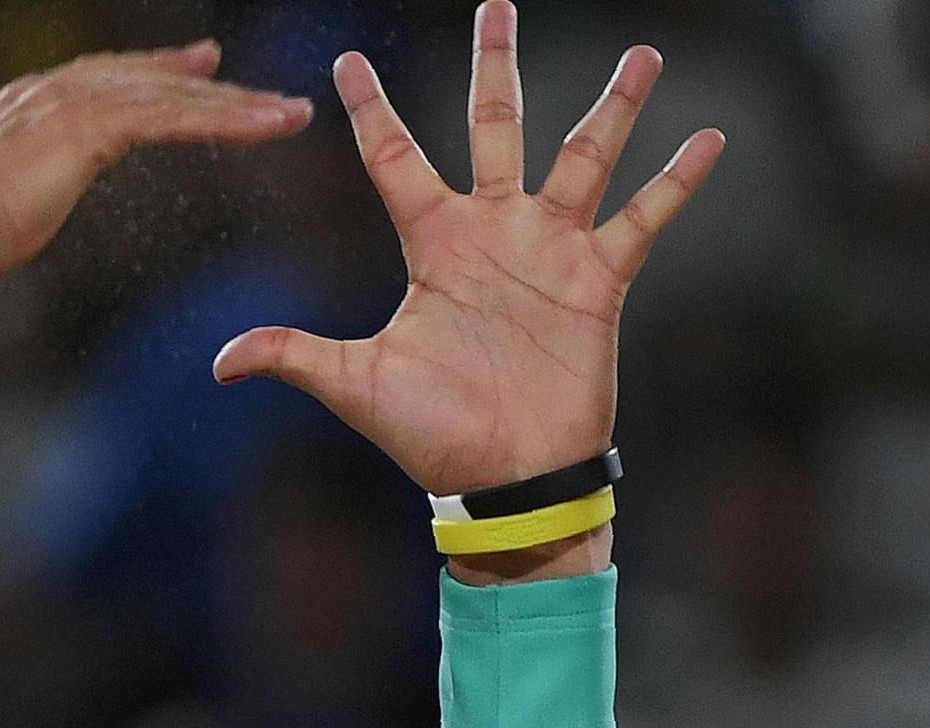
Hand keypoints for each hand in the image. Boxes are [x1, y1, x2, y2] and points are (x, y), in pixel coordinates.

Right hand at [0, 41, 314, 278]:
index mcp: (12, 111)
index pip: (92, 83)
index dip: (143, 76)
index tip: (183, 71)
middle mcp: (41, 94)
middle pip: (139, 79)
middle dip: (196, 79)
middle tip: (244, 78)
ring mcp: (65, 106)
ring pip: (168, 98)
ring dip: (236, 106)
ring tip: (289, 114)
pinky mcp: (88, 129)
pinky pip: (175, 119)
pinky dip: (229, 122)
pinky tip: (269, 126)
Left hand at [212, 1, 721, 501]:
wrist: (505, 479)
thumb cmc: (433, 435)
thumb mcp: (356, 385)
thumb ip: (296, 354)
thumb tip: (220, 360)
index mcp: (433, 243)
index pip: (394, 157)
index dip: (370, 109)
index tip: (346, 59)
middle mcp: (494, 230)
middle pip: (495, 126)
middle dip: (496, 66)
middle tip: (497, 4)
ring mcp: (551, 249)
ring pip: (583, 155)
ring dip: (615, 106)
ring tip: (642, 53)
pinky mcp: (599, 280)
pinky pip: (644, 219)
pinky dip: (677, 181)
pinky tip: (709, 138)